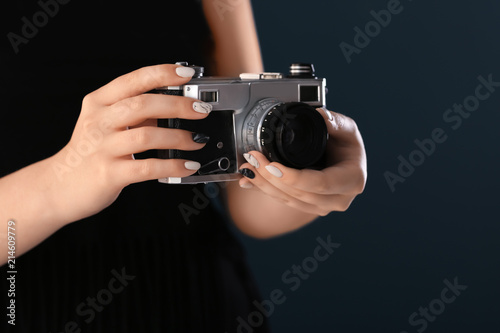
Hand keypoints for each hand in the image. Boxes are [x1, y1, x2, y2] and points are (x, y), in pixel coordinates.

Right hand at [48, 64, 211, 222]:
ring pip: (146, 136)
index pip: (133, 80)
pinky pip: (147, 168)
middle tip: (201, 110)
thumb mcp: (107, 123)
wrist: (60, 186)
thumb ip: (136, 112)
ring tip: (198, 141)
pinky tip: (188, 166)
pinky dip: (172, 166)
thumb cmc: (92, 151)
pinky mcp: (108, 174)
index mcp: (99, 102)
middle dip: (178, 105)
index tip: (188, 73)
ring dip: (178, 137)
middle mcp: (98, 121)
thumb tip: (178, 104)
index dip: (163, 74)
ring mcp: (102, 148)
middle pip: (142, 104)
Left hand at [238, 107, 366, 216]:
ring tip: (248, 167)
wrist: (344, 161)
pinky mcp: (308, 207)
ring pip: (288, 200)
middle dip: (272, 178)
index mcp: (352, 180)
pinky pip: (283, 201)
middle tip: (254, 159)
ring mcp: (323, 206)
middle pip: (300, 194)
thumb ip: (337, 123)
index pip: (320, 183)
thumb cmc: (347, 146)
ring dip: (264, 184)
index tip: (273, 166)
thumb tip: (322, 117)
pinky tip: (248, 180)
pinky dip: (264, 189)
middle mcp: (339, 198)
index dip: (294, 178)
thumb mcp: (347, 130)